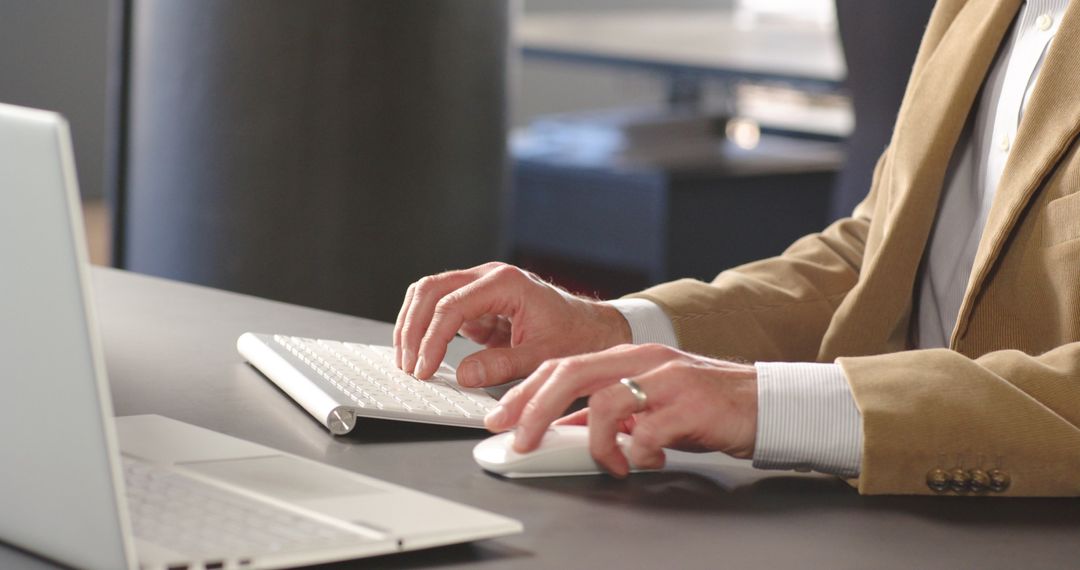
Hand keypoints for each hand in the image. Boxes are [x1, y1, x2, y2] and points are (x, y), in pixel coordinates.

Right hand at [393, 262, 631, 385]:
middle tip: (408, 364)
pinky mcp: (477, 303)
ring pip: (429, 295)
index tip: (425, 368)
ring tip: (408, 359)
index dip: (432, 339)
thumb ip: (502, 366)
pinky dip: (426, 328)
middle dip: (413, 327)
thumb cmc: (575, 337)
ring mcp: (481, 287)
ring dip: (413, 325)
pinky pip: (441, 309)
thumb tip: (464, 375)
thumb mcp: (542, 356)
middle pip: (431, 290)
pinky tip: (420, 352)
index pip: (452, 305)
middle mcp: (489, 277)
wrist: (593, 329)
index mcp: (506, 283)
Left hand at [484, 344, 757, 476]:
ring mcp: (664, 378)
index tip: (501, 419)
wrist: (763, 402)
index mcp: (624, 357)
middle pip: (570, 374)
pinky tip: (647, 459)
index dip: (525, 393)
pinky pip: (646, 430)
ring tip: (611, 463)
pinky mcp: (689, 403)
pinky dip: (638, 451)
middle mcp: (640, 360)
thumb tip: (560, 431)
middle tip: (520, 441)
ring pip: (604, 402)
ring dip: (596, 443)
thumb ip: (605, 414)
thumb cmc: (702, 405)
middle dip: (535, 409)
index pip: (560, 366)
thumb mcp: (645, 404)